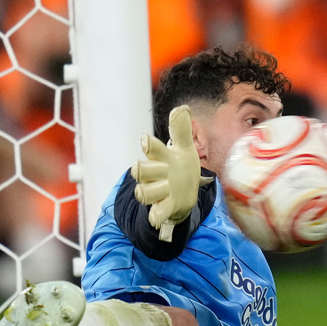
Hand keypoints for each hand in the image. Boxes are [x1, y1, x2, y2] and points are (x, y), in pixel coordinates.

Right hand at [130, 105, 212, 241]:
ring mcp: (158, 192)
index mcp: (161, 158)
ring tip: (165, 188)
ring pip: (144, 193)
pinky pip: (155, 213)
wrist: (186, 195)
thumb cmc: (181, 169)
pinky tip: (155, 218)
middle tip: (162, 169)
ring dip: (152, 191)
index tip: (146, 140)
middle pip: (140, 171)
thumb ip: (181, 130)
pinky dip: (155, 215)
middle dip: (146, 169)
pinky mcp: (164, 208)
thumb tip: (182, 108)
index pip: (152, 148)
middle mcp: (155, 175)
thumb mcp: (184, 149)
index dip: (148, 145)